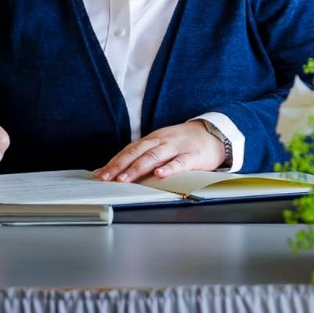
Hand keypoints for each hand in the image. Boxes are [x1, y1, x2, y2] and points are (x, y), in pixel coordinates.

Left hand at [96, 121, 224, 182]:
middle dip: (120, 165)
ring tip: (125, 178)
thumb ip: (143, 155)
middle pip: (138, 152)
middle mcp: (162, 141)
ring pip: (154, 156)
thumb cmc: (184, 143)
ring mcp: (177, 147)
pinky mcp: (193, 156)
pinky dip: (169, 168)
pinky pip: (180, 162)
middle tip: (106, 178)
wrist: (214, 134)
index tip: (99, 174)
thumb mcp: (162, 144)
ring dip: (138, 168)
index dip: (114, 162)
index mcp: (153, 139)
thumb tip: (118, 170)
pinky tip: (160, 174)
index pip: (129, 150)